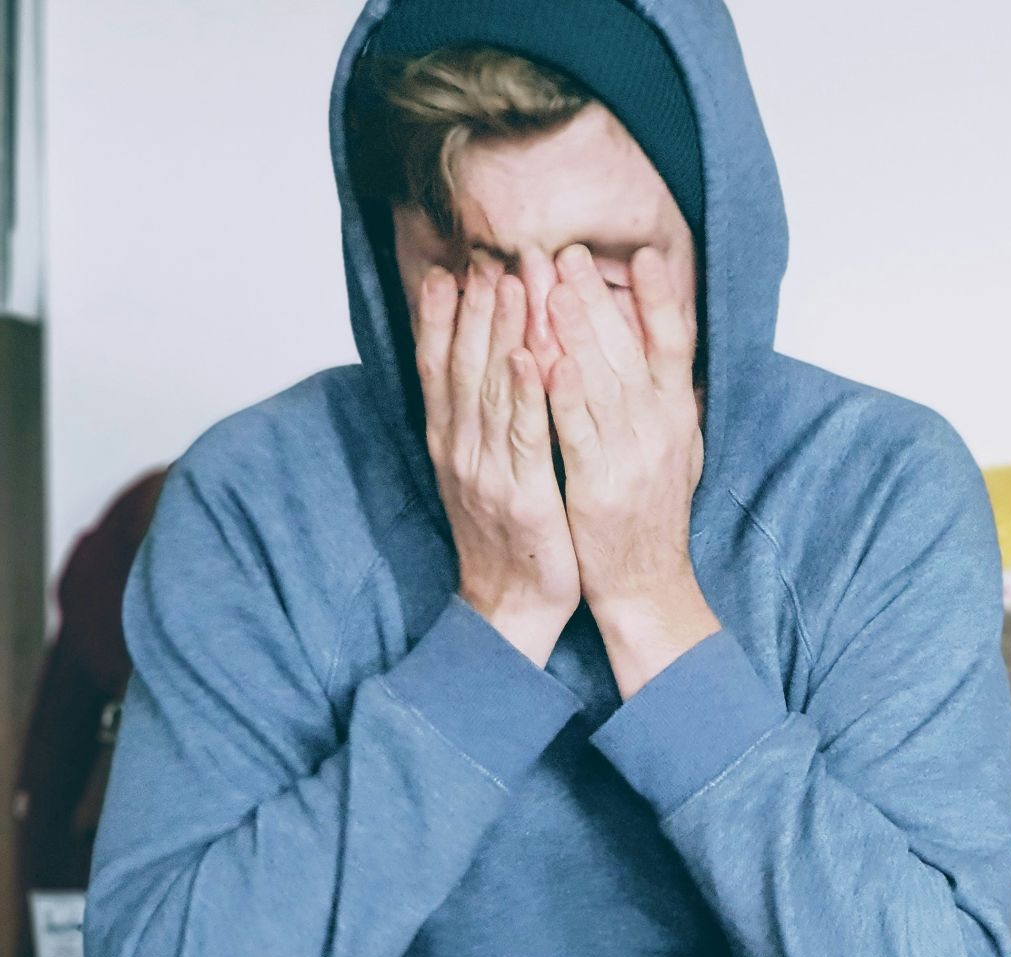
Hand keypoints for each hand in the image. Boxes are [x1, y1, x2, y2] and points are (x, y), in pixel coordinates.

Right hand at [414, 265, 579, 666]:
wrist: (510, 606)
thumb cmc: (507, 536)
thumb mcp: (481, 471)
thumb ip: (479, 421)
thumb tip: (482, 368)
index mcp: (450, 442)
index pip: (439, 367)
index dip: (442, 317)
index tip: (449, 268)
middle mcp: (460, 449)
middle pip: (462, 365)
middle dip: (474, 307)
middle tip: (486, 255)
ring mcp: (487, 471)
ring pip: (491, 389)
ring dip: (500, 332)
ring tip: (510, 282)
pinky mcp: (522, 494)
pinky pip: (524, 436)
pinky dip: (525, 394)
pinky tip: (530, 357)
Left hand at [545, 242, 717, 696]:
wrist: (647, 585)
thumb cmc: (651, 516)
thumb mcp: (677, 450)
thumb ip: (668, 401)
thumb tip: (669, 351)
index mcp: (678, 416)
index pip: (675, 343)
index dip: (661, 297)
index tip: (643, 253)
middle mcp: (661, 429)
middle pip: (629, 349)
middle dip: (595, 296)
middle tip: (566, 250)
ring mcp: (631, 456)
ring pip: (601, 380)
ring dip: (575, 330)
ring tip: (549, 283)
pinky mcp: (599, 484)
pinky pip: (578, 431)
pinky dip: (563, 394)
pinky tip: (545, 359)